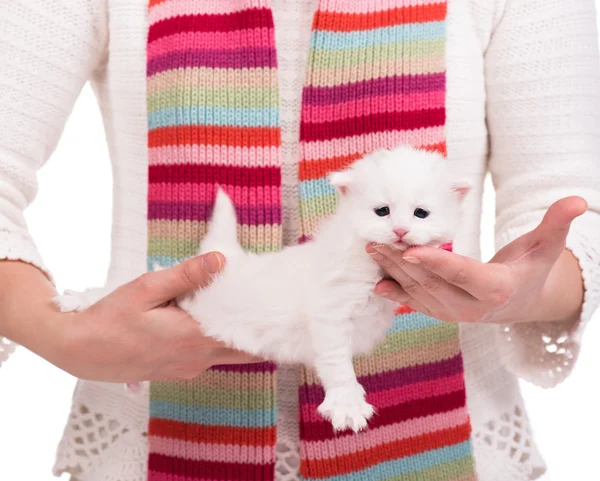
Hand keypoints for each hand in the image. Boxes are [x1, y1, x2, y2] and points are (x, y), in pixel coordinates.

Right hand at [38, 253, 259, 381]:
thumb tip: (220, 260)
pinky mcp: (179, 371)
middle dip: (255, 329)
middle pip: (243, 349)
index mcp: (193, 337)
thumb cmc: (110, 320)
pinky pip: (209, 357)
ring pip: (227, 354)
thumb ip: (185, 275)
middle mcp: (197, 358)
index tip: (270, 300)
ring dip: (237, 335)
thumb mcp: (146, 289)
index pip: (244, 333)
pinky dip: (218, 342)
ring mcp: (189, 368)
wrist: (80, 351)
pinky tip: (210, 322)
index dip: (259, 317)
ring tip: (239, 308)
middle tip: (262, 304)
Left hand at [367, 197, 586, 324]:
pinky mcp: (441, 313)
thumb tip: (579, 200)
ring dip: (392, 271)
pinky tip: (375, 282)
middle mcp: (472, 307)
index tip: (411, 251)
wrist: (519, 302)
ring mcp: (454, 313)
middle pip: (432, 283)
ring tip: (372, 249)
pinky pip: (414, 303)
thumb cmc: (530, 268)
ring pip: (418, 292)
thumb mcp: (546, 248)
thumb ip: (556, 224)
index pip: (464, 276)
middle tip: (378, 240)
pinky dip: (394, 292)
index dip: (438, 264)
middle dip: (402, 263)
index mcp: (496, 290)